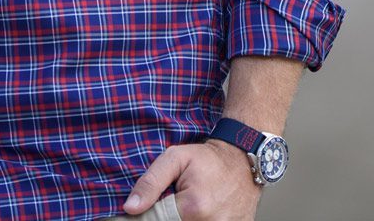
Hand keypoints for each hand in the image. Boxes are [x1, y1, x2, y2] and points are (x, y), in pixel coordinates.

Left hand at [125, 138, 259, 220]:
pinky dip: (200, 220)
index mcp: (193, 207)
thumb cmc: (208, 159)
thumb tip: (130, 207)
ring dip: (184, 218)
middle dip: (169, 215)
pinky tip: (203, 212)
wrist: (243, 161)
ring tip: (190, 205)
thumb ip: (150, 182)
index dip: (150, 213)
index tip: (154, 203)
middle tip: (178, 199)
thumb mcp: (175, 158)